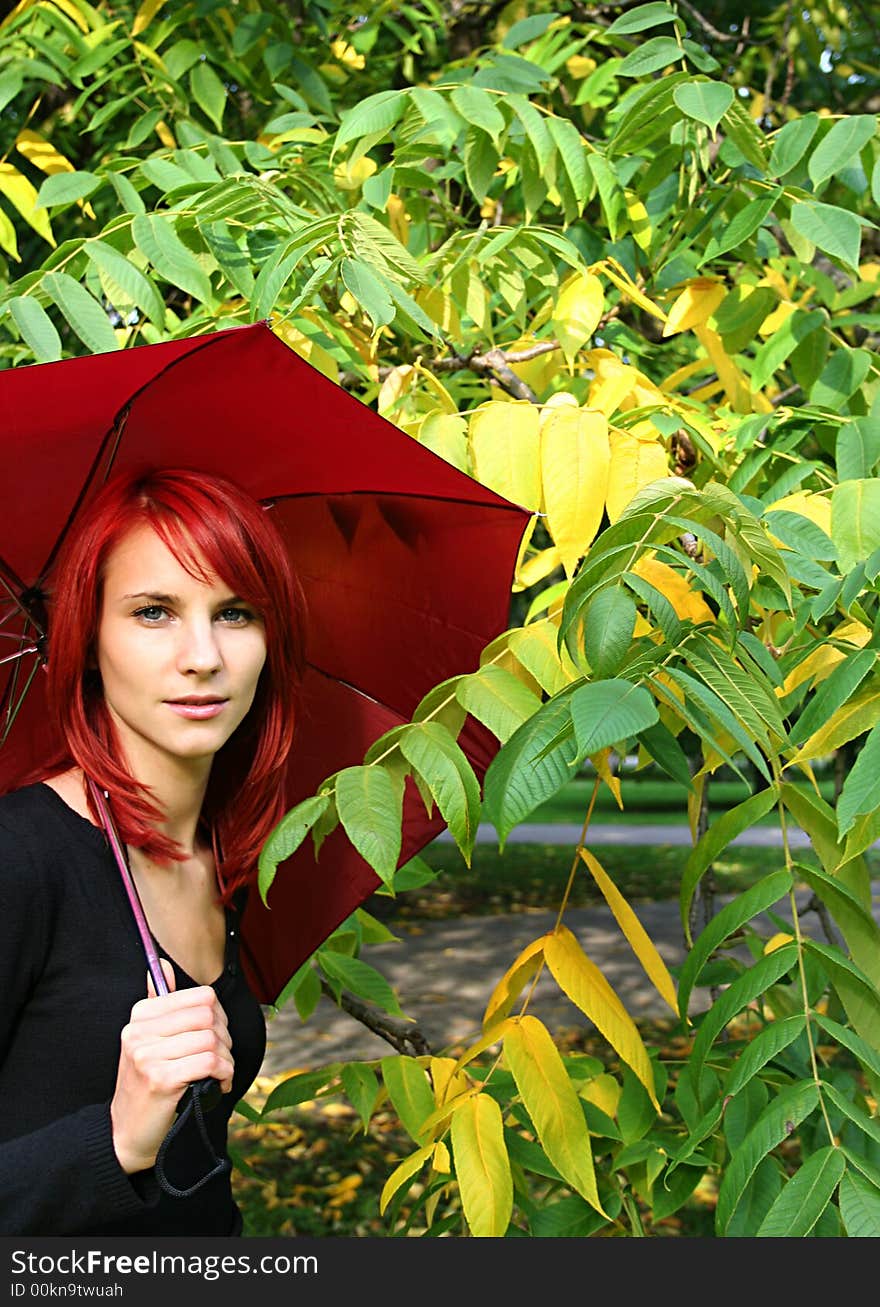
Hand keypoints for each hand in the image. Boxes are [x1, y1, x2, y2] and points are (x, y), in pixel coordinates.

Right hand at [109, 959, 233, 1174]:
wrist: (127, 1133)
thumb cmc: (146, 1085)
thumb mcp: (147, 1041)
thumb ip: (158, 1003)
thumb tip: (162, 963)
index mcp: (140, 1016)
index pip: (201, 996)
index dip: (219, 1016)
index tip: (215, 1036)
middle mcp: (139, 1031)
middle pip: (209, 1015)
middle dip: (225, 1038)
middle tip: (220, 1058)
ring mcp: (147, 1055)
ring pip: (212, 1040)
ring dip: (226, 1061)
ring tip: (219, 1075)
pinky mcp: (160, 1079)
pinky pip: (210, 1063)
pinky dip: (223, 1075)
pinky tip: (218, 1086)